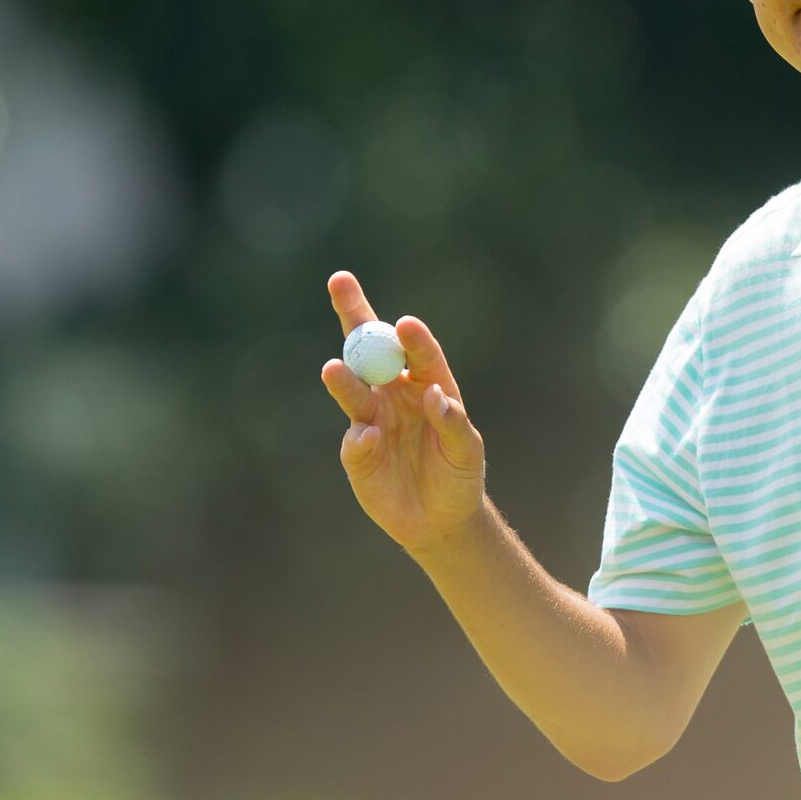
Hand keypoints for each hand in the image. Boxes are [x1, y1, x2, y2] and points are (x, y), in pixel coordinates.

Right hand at [321, 270, 485, 555]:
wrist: (439, 520)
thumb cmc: (460, 475)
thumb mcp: (467, 450)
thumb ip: (453, 421)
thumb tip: (434, 395)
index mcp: (429, 384)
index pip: (419, 352)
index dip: (412, 338)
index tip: (406, 324)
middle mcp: (396, 394)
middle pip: (372, 350)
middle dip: (355, 314)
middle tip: (339, 280)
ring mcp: (373, 420)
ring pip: (354, 391)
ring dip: (344, 379)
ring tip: (333, 368)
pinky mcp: (356, 453)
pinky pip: (354, 440)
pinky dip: (359, 439)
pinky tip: (370, 440)